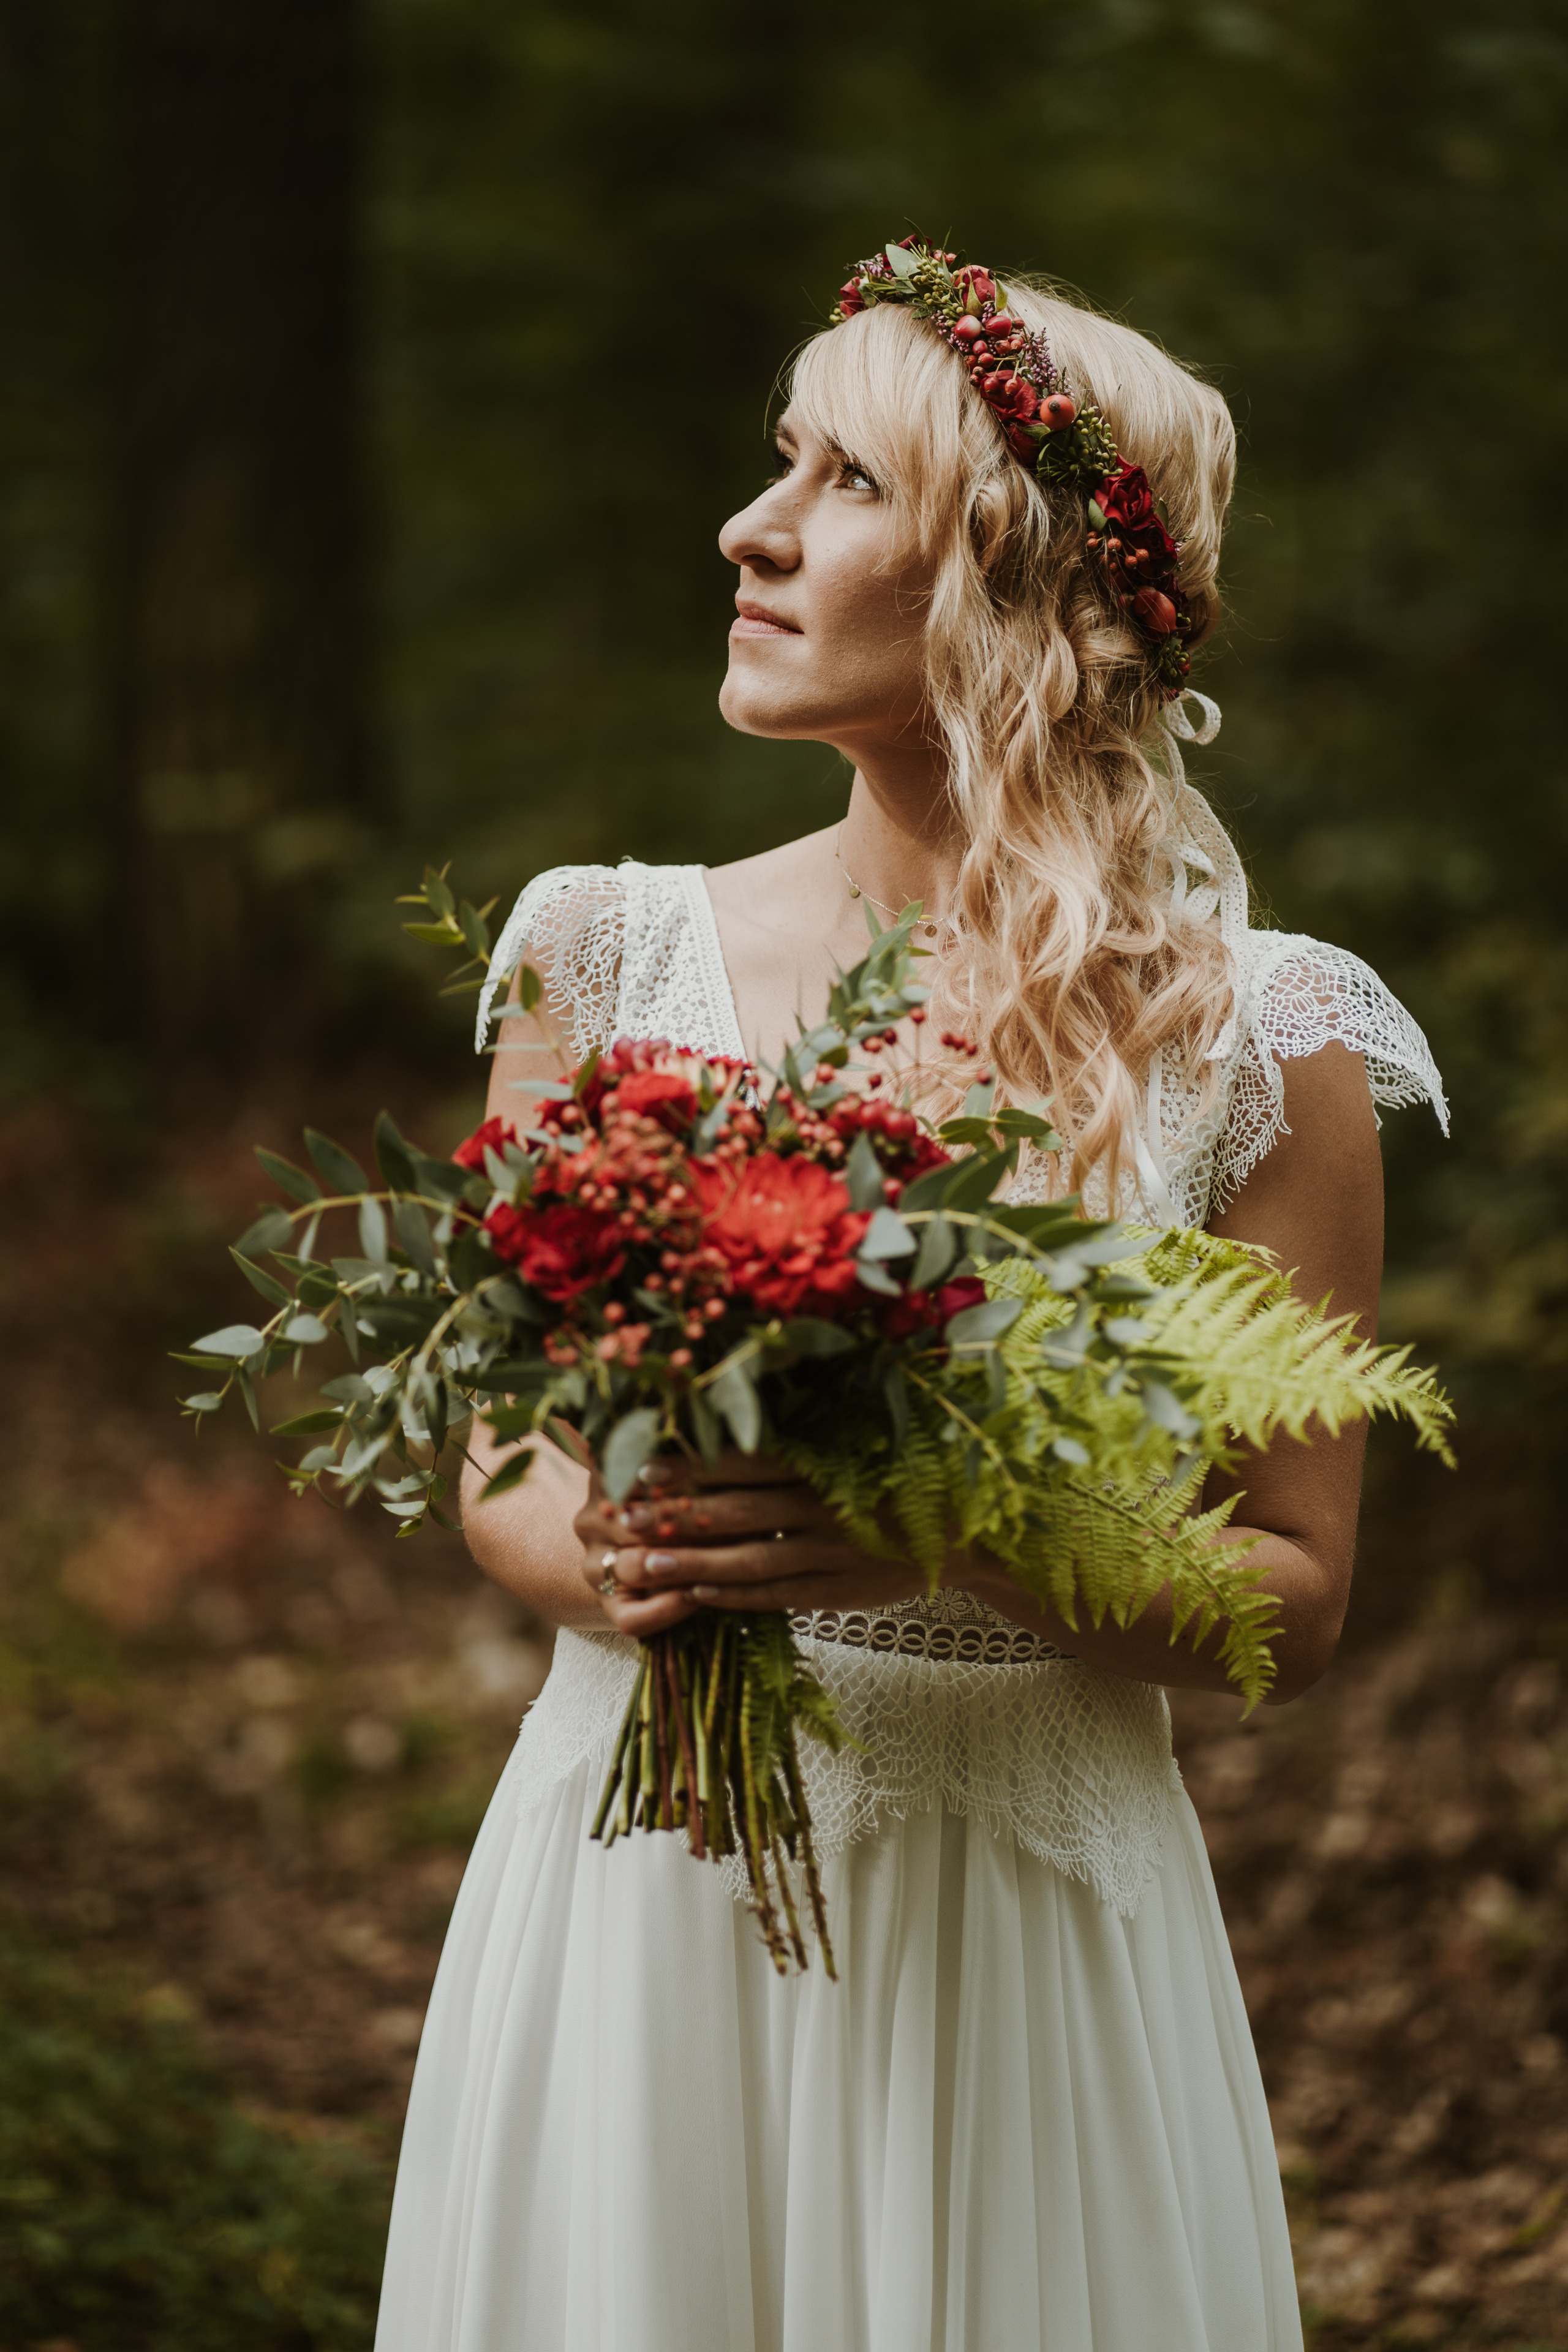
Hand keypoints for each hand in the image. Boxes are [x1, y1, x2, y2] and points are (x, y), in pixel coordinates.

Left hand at [573, 1451, 926, 1637]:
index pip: (745, 1462)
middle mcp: (823, 1506)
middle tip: (626, 1516)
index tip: (643, 1466)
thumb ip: (792, 1454)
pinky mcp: (839, 1593)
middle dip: (678, 1514)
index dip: (693, 1465)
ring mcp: (831, 1554)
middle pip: (738, 1510)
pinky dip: (736, 1597)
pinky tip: (696, 1596)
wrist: (962, 1534)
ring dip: (693, 1563)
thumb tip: (724, 1436)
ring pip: (751, 1559)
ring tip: (644, 1564)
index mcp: (821, 1465)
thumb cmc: (892, 1486)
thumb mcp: (850, 1455)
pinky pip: (778, 1595)